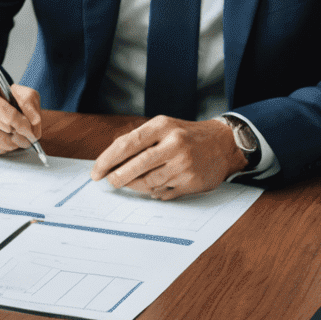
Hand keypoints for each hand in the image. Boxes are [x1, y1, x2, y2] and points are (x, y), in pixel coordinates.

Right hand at [0, 74, 43, 156]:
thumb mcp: (17, 91)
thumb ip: (29, 102)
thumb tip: (34, 122)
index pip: (1, 108)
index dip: (19, 120)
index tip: (30, 129)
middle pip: (2, 127)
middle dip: (20, 133)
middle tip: (29, 134)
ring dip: (14, 142)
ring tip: (18, 135)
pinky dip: (4, 147)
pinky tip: (5, 137)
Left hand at [90, 116, 244, 197]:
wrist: (224, 144)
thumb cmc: (187, 136)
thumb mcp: (163, 128)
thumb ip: (138, 140)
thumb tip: (109, 161)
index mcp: (162, 126)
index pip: (127, 144)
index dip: (107, 160)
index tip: (96, 172)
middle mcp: (174, 144)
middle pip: (135, 166)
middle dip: (118, 177)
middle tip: (110, 182)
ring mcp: (183, 164)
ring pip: (148, 182)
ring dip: (137, 186)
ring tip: (137, 181)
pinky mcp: (191, 182)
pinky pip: (162, 193)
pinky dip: (154, 192)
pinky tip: (157, 185)